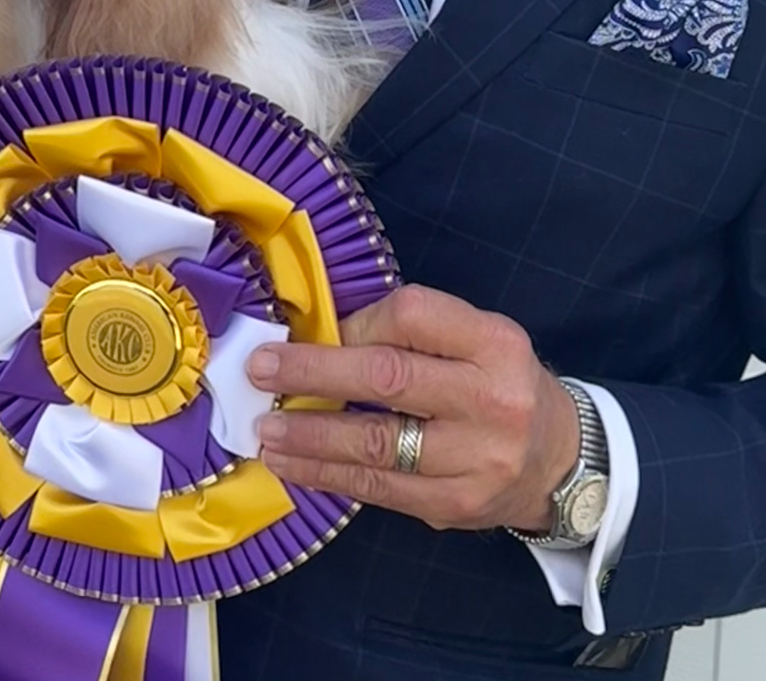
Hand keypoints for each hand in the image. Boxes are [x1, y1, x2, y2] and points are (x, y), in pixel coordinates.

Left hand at [250, 284, 579, 533]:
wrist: (560, 460)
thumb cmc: (500, 383)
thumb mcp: (477, 339)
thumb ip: (416, 334)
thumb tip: (323, 335)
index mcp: (494, 341)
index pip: (412, 316)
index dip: (355, 323)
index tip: (315, 332)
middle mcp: (491, 398)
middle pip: (388, 377)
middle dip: (313, 373)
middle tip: (261, 370)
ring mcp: (475, 459)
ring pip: (376, 443)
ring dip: (310, 436)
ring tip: (265, 430)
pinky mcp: (454, 506)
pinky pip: (379, 488)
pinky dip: (328, 475)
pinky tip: (293, 466)